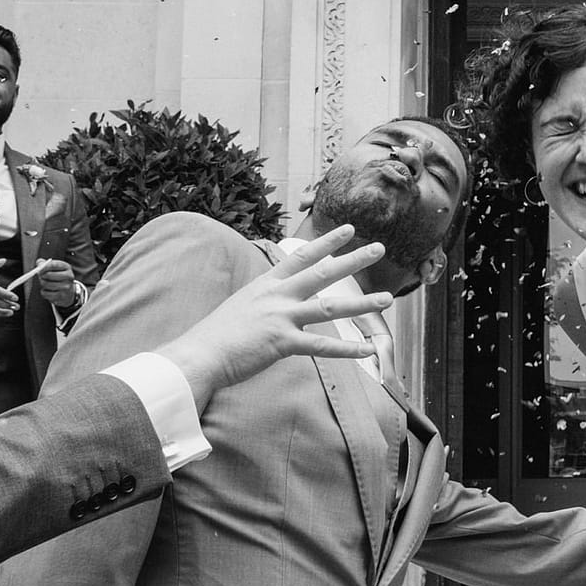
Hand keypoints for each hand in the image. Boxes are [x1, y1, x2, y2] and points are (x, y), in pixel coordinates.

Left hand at [36, 259, 78, 306]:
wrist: (68, 292)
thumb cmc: (58, 277)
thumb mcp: (54, 268)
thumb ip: (45, 263)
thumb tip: (39, 262)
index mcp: (67, 267)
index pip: (53, 264)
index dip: (43, 266)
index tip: (39, 269)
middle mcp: (69, 276)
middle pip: (48, 275)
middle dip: (41, 276)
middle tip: (41, 276)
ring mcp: (66, 287)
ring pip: (46, 284)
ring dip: (42, 284)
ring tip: (45, 283)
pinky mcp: (61, 296)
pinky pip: (45, 293)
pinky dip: (44, 292)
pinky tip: (48, 290)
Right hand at [152, 226, 390, 408]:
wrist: (198, 355)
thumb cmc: (217, 335)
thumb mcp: (242, 305)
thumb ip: (265, 299)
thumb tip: (277, 298)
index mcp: (267, 285)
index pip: (301, 256)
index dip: (326, 242)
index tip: (348, 229)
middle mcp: (277, 296)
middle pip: (322, 273)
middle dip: (353, 260)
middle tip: (379, 248)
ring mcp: (280, 318)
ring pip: (330, 307)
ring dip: (361, 303)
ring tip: (387, 299)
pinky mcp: (282, 343)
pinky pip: (321, 346)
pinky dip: (347, 350)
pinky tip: (368, 350)